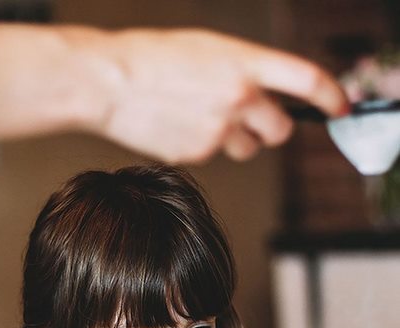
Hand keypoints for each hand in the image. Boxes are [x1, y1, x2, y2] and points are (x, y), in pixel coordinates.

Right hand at [74, 27, 348, 161]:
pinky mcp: (197, 156)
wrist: (110, 84)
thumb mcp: (209, 48)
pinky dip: (202, 146)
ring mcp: (218, 131)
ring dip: (235, 139)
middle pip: (280, 131)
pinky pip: (213, 157)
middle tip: (255, 122)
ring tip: (200, 117)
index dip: (331, 96)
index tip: (340, 106)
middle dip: (272, 129)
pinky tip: (179, 126)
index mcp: (244, 63)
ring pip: (247, 148)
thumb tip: (265, 93)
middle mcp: (238, 99)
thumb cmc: (153, 59)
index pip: (306, 81)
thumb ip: (244, 70)